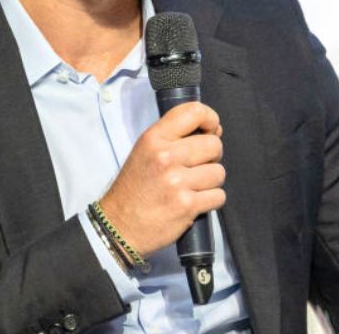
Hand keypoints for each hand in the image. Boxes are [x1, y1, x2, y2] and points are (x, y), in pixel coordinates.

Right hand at [98, 102, 224, 257]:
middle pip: (214, 145)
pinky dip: (210, 201)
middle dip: (212, 157)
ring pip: (219, 172)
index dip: (210, 119)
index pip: (193, 112)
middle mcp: (165, 156)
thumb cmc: (134, 189)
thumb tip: (213, 131)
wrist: (119, 225)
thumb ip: (173, 137)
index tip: (212, 129)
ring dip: (210, 182)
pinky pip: (218, 196)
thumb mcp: (145, 151)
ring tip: (191, 187)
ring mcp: (177, 181)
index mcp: (154, 139)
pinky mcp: (187, 205)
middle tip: (197, 166)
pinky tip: (193, 202)